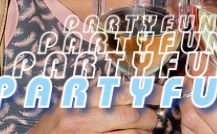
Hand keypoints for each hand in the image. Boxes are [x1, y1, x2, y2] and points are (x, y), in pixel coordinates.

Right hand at [29, 87, 157, 133]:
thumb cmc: (53, 127)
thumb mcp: (68, 104)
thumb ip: (94, 94)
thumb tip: (128, 87)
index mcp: (79, 100)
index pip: (121, 92)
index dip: (147, 92)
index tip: (163, 93)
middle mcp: (82, 119)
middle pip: (131, 115)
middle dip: (149, 117)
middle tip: (152, 118)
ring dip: (143, 133)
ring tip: (144, 131)